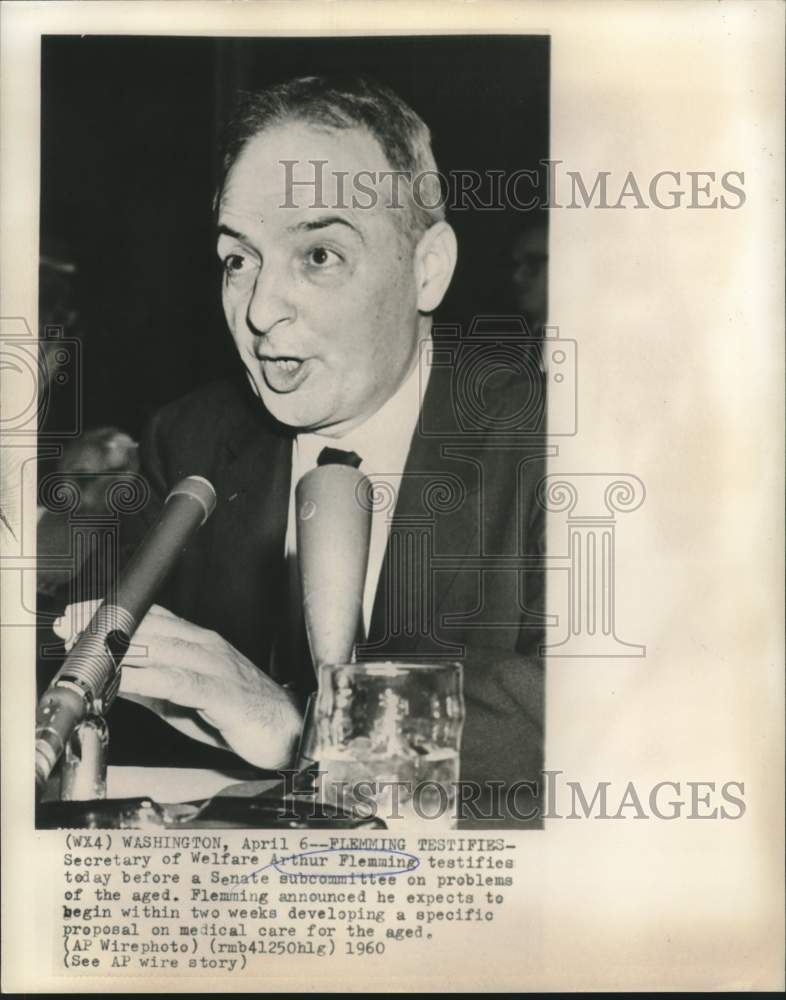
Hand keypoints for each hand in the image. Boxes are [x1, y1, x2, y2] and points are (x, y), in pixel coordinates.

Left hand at [53, 601, 301, 769]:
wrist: (289, 732)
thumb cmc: (240, 715)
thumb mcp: (184, 700)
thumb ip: (150, 686)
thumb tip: (112, 680)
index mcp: (198, 643)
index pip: (150, 617)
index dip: (111, 613)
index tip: (75, 615)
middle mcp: (206, 646)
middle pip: (149, 627)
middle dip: (105, 626)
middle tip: (67, 626)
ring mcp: (216, 667)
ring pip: (161, 649)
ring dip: (118, 648)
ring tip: (84, 649)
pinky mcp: (223, 693)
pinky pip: (178, 682)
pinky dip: (145, 678)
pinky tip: (121, 680)